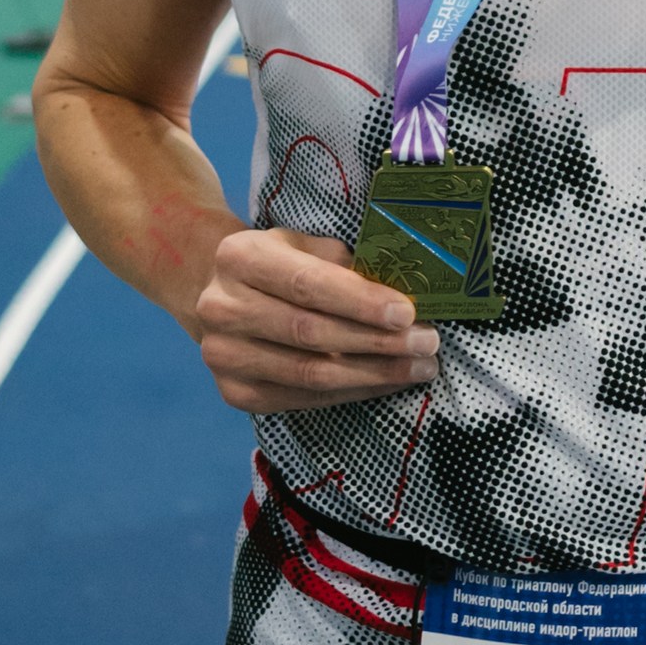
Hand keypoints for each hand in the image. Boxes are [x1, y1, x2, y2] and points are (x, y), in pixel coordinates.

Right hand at [196, 227, 440, 412]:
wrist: (218, 296)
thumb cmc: (279, 266)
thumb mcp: (304, 245)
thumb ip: (344, 264)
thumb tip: (404, 290)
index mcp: (240, 258)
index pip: (307, 284)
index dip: (360, 301)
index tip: (407, 312)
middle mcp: (222, 307)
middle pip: (311, 333)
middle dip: (377, 341)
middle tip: (427, 343)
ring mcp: (224, 356)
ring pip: (310, 373)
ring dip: (373, 374)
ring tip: (419, 367)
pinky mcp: (235, 393)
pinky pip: (304, 399)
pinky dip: (352, 392)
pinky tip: (386, 383)